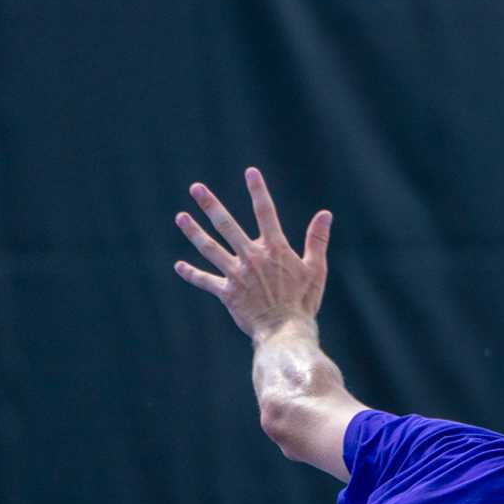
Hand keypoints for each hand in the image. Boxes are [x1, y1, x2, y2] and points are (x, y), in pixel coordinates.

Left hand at [174, 167, 331, 338]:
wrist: (285, 331)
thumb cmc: (304, 301)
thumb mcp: (316, 269)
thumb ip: (317, 240)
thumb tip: (325, 214)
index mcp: (275, 248)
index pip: (265, 212)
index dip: (258, 190)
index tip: (250, 172)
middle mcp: (251, 256)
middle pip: (226, 225)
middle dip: (210, 205)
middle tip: (195, 188)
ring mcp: (236, 274)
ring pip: (210, 248)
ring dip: (193, 232)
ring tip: (180, 217)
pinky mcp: (227, 293)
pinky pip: (205, 281)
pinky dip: (192, 274)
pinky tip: (179, 266)